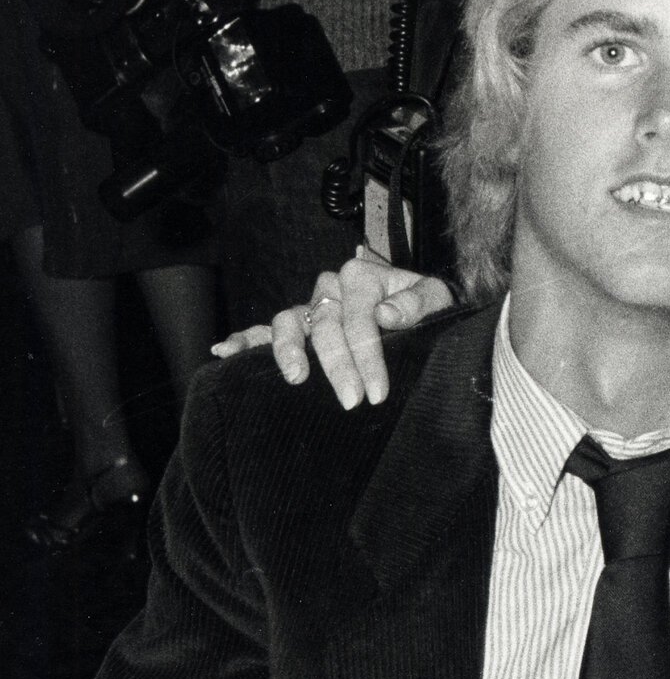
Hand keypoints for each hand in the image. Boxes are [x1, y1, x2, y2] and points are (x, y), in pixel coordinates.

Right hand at [211, 246, 455, 407]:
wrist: (425, 310)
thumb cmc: (429, 306)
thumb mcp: (437, 299)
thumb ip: (417, 303)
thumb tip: (386, 314)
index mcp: (362, 277)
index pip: (360, 318)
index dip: (367, 355)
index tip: (377, 392)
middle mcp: (332, 289)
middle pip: (326, 326)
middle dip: (337, 366)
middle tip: (350, 401)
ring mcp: (312, 306)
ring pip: (289, 322)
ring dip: (287, 350)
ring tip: (296, 378)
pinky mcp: (301, 324)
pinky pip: (266, 329)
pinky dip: (246, 339)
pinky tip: (224, 352)